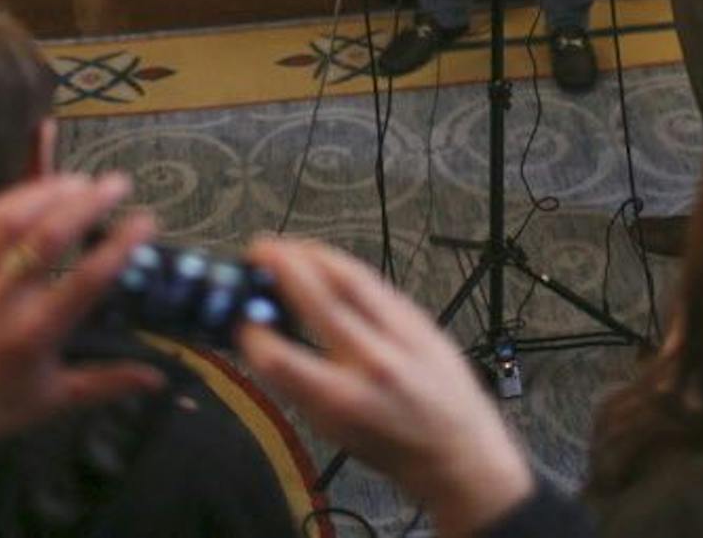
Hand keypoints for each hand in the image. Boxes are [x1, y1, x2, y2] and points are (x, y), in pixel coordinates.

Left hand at [0, 172, 163, 462]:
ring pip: (13, 220)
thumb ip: (106, 382)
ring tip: (81, 178)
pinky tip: (34, 189)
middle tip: (119, 182)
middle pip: (50, 236)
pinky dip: (10, 198)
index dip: (120, 245)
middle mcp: (7, 297)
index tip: (146, 220)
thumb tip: (157, 378)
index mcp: (36, 332)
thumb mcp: (51, 401)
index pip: (88, 279)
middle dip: (88, 202)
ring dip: (50, 191)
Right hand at [239, 239, 534, 537]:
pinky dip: (344, 268)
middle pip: (318, 299)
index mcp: (344, 402)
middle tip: (258, 251)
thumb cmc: (394, 448)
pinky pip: (375, 283)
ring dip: (312, 255)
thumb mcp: (333, 431)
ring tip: (288, 248)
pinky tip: (327, 263)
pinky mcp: (420, 320)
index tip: (243, 319)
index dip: (253, 333)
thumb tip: (262, 342)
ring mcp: (402, 336)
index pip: (281, 357)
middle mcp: (373, 364)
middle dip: (281, 267)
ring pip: (351, 278)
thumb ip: (297, 385)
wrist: (459, 453)